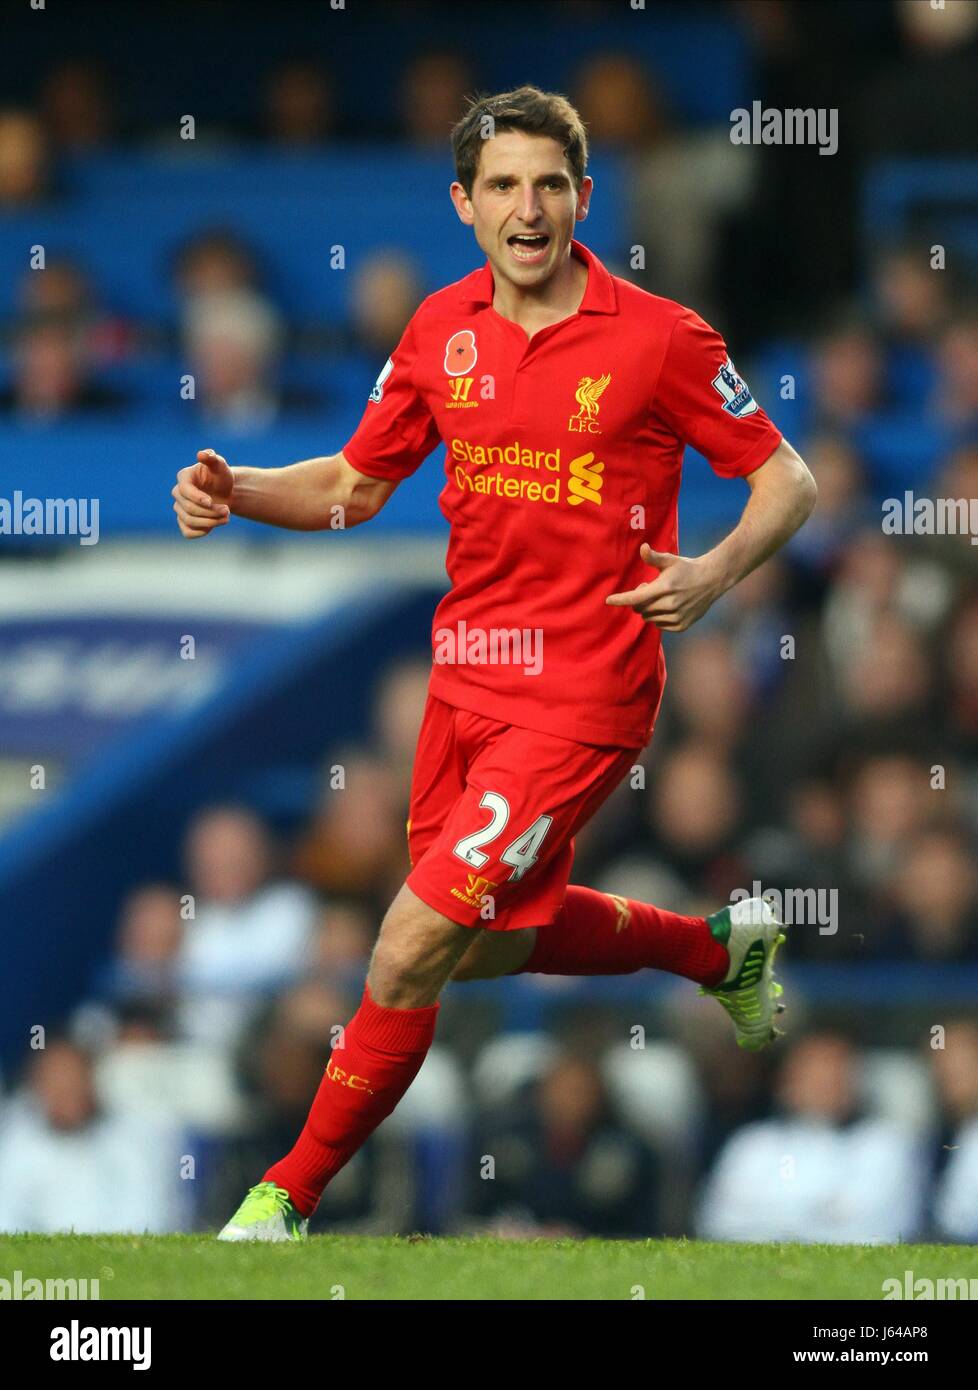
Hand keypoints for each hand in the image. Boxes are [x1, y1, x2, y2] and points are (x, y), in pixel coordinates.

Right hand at [172, 449, 233, 537]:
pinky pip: (187, 532)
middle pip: (188, 509)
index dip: (197, 498)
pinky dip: (201, 532)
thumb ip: (212, 458)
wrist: (225, 491)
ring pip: (189, 521)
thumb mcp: (220, 466)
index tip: (211, 501)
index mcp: (184, 477)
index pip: (184, 491)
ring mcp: (180, 508)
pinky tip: (213, 526)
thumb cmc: (221, 476)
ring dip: (210, 522)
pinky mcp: (184, 521)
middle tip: (227, 510)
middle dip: (210, 512)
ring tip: (226, 518)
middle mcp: (178, 493)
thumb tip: (202, 454)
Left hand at [605, 544, 724, 631]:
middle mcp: (670, 604)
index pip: (636, 597)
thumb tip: (643, 548)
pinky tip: (669, 606)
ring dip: (649, 609)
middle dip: (640, 600)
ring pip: (649, 618)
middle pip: (640, 609)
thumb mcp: (670, 561)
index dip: (621, 599)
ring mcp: (676, 617)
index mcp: (665, 587)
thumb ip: (653, 557)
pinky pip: (659, 625)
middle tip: (650, 589)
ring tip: (661, 597)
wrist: (712, 580)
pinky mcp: (681, 626)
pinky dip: (658, 618)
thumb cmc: (686, 568)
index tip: (608, 600)